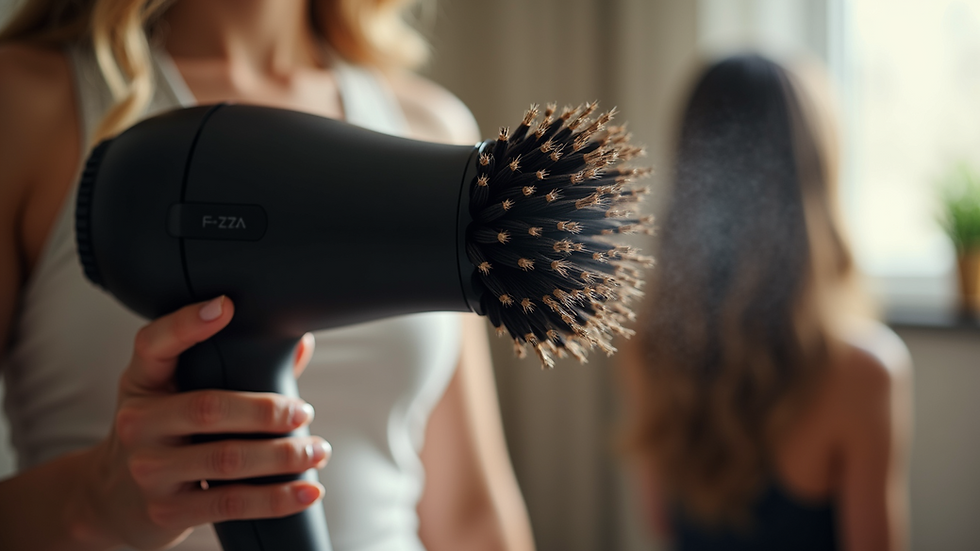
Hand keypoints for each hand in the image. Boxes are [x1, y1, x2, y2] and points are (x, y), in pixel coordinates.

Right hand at [76, 297, 328, 549]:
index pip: (154, 344)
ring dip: (283, 456)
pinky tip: (307, 490)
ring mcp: (149, 469)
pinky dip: (276, 499)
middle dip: (267, 410)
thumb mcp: (177, 394)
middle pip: (207, 408)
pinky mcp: (166, 509)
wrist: (113, 501)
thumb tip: (299, 342)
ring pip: (226, 459)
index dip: (186, 324)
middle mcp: (138, 422)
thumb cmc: (164, 434)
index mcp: (142, 381)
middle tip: (304, 412)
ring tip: (317, 450)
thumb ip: (235, 368)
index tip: (226, 305)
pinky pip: (230, 503)